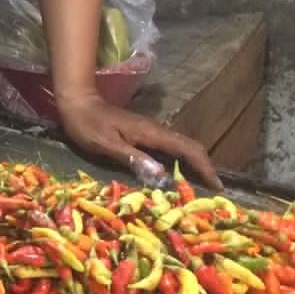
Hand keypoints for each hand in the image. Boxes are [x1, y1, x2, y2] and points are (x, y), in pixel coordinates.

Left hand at [56, 92, 220, 189]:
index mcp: (151, 133)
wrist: (77, 102)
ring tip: (200, 187)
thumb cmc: (88, 124)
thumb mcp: (106, 144)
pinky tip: (177, 174)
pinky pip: (170, 148)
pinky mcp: (144, 134)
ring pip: (182, 147)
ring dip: (194, 165)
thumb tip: (162, 174)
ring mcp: (151, 131)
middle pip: (190, 147)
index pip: (188, 149)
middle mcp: (156, 130)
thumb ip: (132, 158)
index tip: (217, 186)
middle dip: (204, 167)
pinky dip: (180, 161)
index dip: (205, 167)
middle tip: (212, 191)